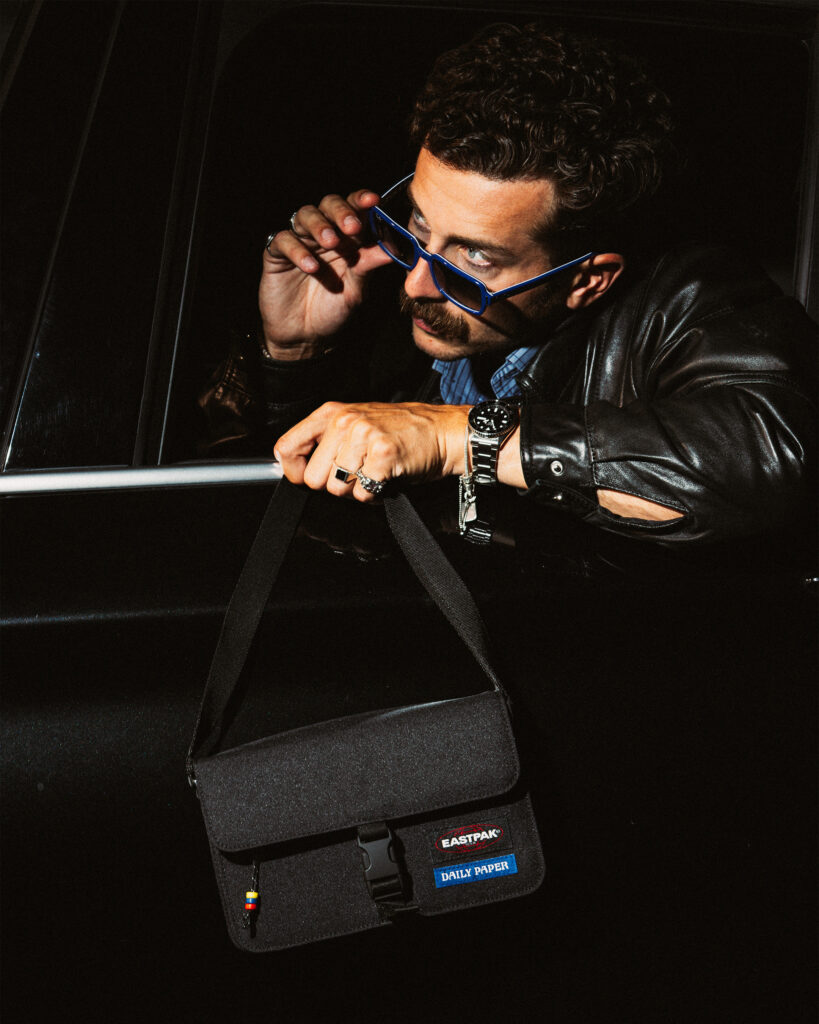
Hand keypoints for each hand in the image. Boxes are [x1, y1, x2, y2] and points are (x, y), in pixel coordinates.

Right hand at [259, 190, 392, 358]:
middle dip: (341, 211)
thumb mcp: (357, 289)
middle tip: (352, 227)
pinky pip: (284, 240)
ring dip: (320, 226)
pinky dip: (298, 250)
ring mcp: (300, 242)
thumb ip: (370, 265)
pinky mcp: (277, 255)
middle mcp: (324, 234)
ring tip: (330, 242)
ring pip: (305, 215)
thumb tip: (394, 248)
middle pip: (329, 205)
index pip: (354, 210)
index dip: (362, 201)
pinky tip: (311, 266)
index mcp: (347, 239)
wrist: (306, 338)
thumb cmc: (334, 310)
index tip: (373, 201)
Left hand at [274, 402, 470, 501]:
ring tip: (374, 473)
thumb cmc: (401, 431)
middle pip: (313, 479)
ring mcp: (364, 437)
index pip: (286, 447)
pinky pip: (363, 494)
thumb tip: (296, 470)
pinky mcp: (383, 456)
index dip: (294, 471)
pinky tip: (387, 478)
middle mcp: (344, 422)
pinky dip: (375, 495)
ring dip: (357, 490)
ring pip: (338, 489)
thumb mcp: (356, 423)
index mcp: (331, 413)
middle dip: (334, 485)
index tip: (306, 476)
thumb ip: (325, 441)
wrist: (443, 431)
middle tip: (357, 473)